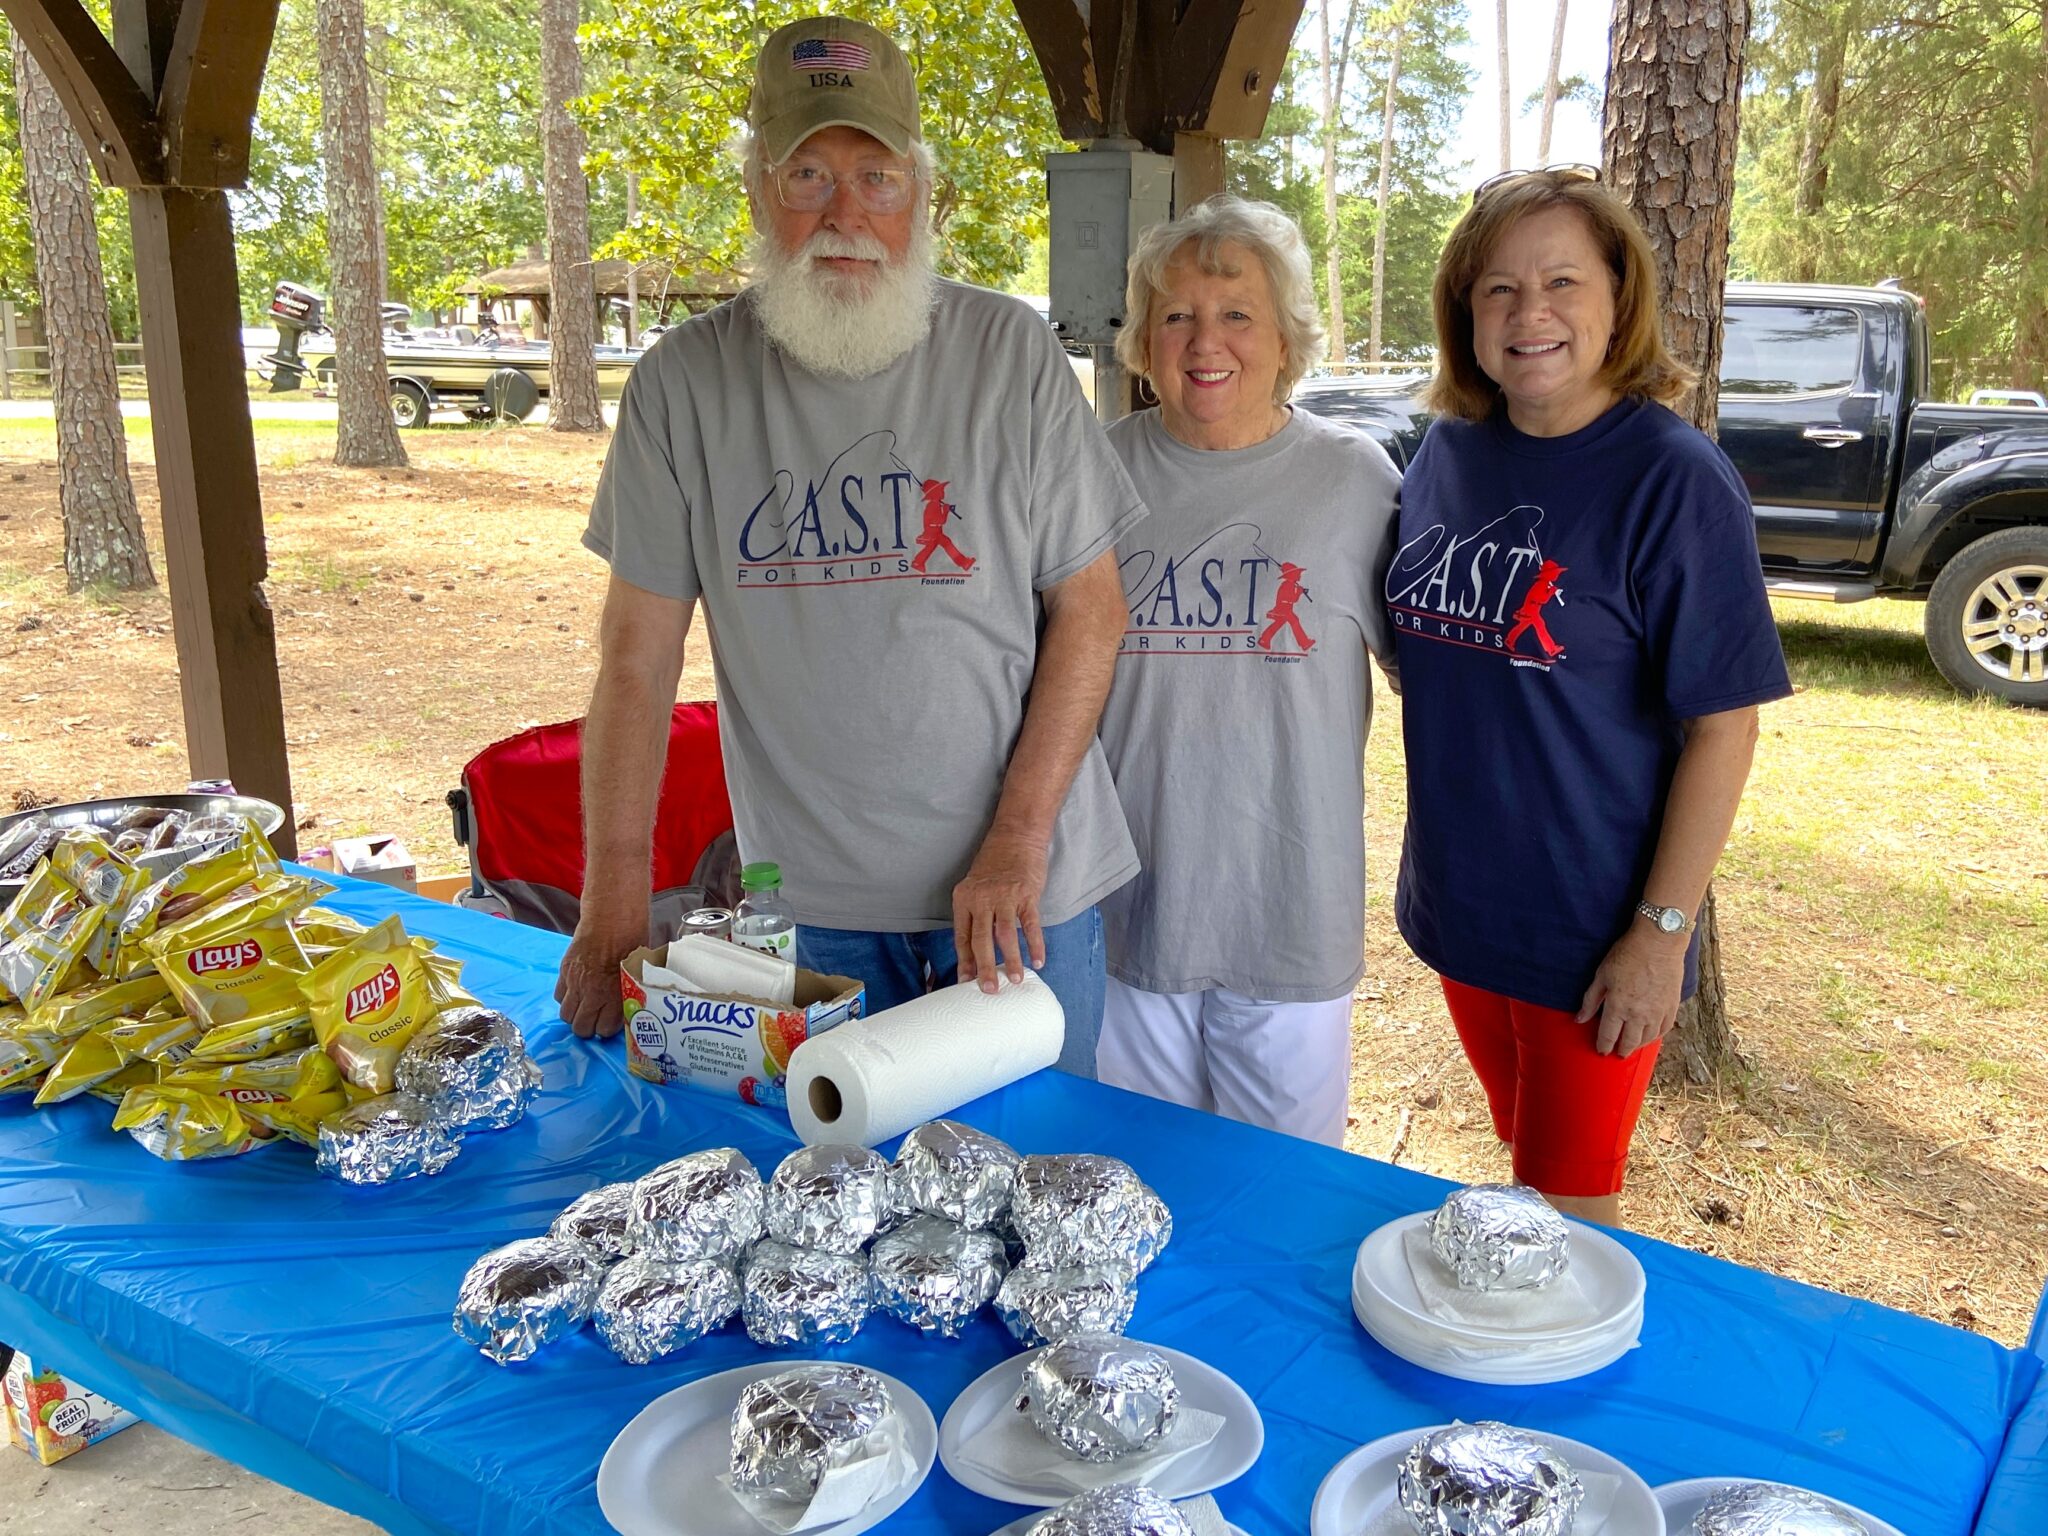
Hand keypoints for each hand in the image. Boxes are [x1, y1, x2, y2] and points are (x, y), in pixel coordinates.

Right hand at [556, 915, 646, 1038]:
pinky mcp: (565, 972)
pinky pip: (559, 996)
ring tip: (583, 1007)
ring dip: (575, 1014)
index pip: (604, 1030)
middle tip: (594, 1019)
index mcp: (616, 996)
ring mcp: (576, 983)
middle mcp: (594, 994)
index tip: (609, 1023)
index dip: (606, 1029)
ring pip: (566, 1015)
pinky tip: (575, 991)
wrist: (612, 920)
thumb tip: (627, 1010)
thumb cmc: (632, 942)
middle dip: (588, 1028)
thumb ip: (628, 995)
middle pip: (581, 1028)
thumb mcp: (638, 973)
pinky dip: (566, 998)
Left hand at [952, 832, 1048, 992]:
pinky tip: (1038, 960)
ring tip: (1016, 979)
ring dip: (1011, 960)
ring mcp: (1005, 896)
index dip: (965, 961)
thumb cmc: (995, 863)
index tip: (966, 981)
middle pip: (981, 939)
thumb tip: (978, 949)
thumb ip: (975, 914)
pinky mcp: (1027, 894)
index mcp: (964, 897)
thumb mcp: (975, 885)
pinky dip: (1035, 944)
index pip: (962, 936)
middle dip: (985, 968)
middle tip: (990, 990)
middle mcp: (981, 898)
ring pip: (1005, 935)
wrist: (1016, 834)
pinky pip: (1030, 924)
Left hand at [1577, 925, 1684, 1056]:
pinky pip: (1664, 1030)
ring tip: (1632, 1046)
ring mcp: (1657, 1013)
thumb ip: (1590, 1000)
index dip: (1603, 1046)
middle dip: (1621, 1050)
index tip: (1601, 1051)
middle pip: (1628, 1042)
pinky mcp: (1671, 1007)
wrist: (1658, 943)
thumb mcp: (1601, 975)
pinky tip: (1650, 1036)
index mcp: (1617, 1007)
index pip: (1608, 1036)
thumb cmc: (1627, 955)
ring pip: (1647, 1039)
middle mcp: (1638, 1015)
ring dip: (1638, 1045)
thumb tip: (1579, 1020)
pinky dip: (1655, 1036)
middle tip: (1617, 1054)